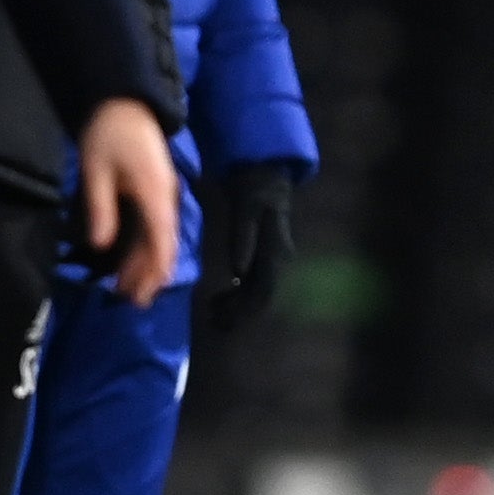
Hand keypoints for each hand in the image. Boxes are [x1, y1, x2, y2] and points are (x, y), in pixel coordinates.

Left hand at [76, 100, 181, 307]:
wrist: (124, 100)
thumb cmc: (108, 133)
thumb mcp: (96, 172)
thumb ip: (101, 209)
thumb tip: (102, 246)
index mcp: (156, 195)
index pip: (161, 243)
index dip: (153, 273)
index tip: (140, 295)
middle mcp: (165, 199)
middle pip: (163, 245)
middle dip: (148, 274)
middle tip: (129, 300)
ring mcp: (163, 195)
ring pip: (159, 238)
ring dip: (145, 263)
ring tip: (126, 286)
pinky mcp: (155, 190)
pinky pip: (154, 226)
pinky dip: (144, 246)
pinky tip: (128, 258)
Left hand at [207, 161, 301, 331]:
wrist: (267, 174)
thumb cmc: (255, 189)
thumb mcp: (248, 208)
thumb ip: (244, 238)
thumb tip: (239, 272)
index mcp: (276, 252)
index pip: (264, 292)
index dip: (245, 309)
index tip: (224, 319)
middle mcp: (279, 260)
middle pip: (262, 297)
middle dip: (239, 312)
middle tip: (214, 320)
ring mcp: (274, 259)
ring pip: (259, 292)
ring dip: (238, 305)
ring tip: (215, 311)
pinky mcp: (266, 256)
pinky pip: (256, 282)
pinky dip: (240, 293)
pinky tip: (224, 295)